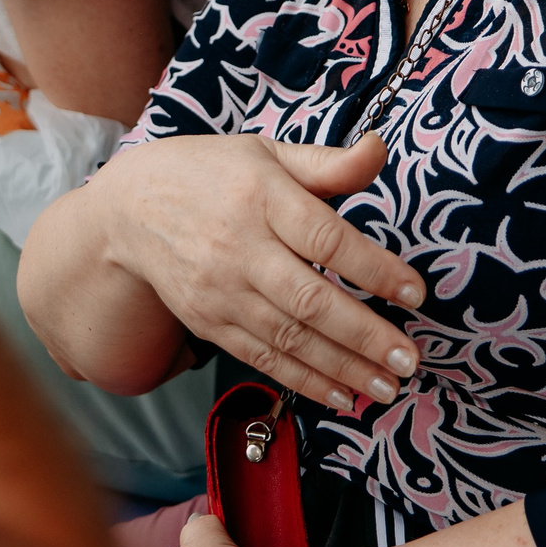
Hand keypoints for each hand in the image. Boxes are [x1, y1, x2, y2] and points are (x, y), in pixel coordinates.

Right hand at [103, 132, 426, 409]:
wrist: (130, 209)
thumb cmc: (214, 174)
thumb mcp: (268, 154)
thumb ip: (328, 163)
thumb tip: (379, 150)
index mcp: (261, 196)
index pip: (326, 238)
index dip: (374, 268)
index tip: (415, 292)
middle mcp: (240, 247)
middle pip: (309, 300)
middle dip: (364, 335)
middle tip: (408, 360)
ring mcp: (221, 291)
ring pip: (289, 338)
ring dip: (342, 368)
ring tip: (387, 387)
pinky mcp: (209, 322)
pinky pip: (262, 358)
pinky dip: (304, 381)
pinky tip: (342, 396)